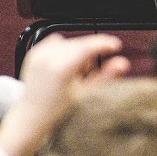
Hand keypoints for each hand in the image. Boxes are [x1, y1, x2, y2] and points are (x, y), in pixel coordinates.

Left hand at [0, 33, 129, 155]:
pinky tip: (64, 65)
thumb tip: (122, 63)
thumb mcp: (86, 94)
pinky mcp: (34, 52)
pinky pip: (56, 41)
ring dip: (78, 51)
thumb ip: (106, 76)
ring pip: (69, 41)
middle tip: (89, 73)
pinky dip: (64, 48)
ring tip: (74, 73)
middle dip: (91, 53)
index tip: (116, 45)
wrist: (33, 114)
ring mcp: (38, 54)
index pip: (88, 46)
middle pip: (80, 43)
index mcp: (61, 68)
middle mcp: (47, 58)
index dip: (104, 43)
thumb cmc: (58, 109)